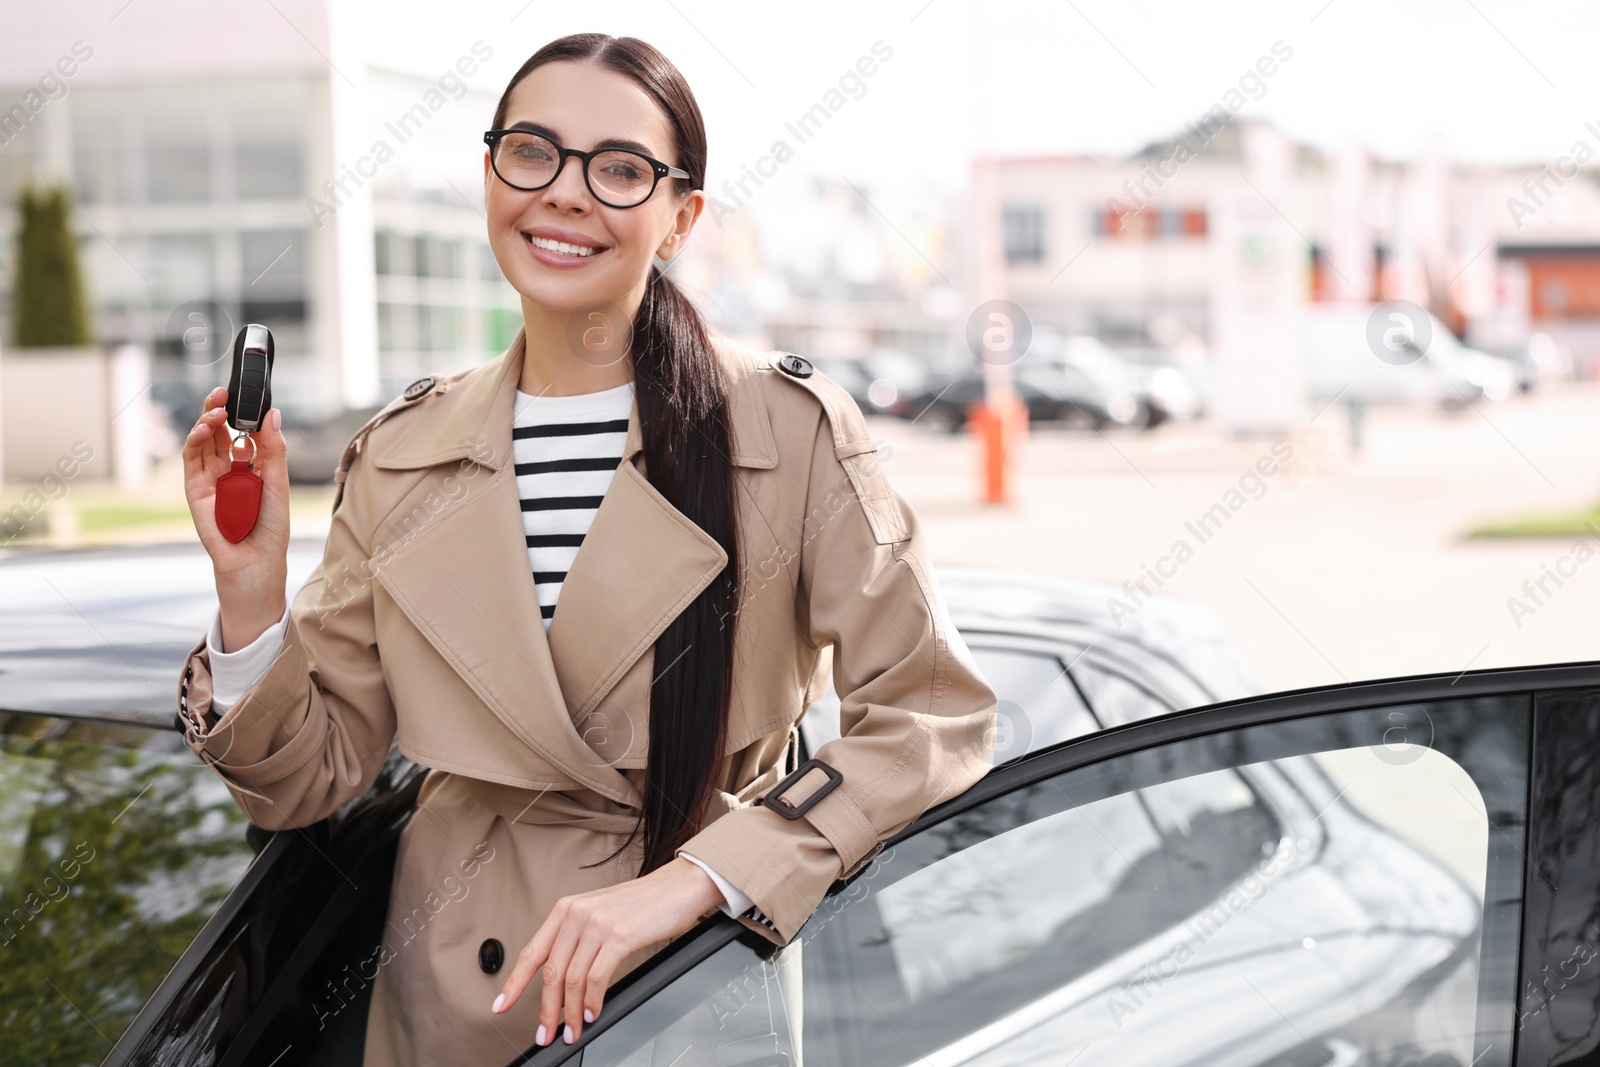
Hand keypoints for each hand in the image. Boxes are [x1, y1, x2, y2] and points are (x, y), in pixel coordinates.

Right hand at [182, 386, 289, 649]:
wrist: (255, 565)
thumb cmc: (270, 530)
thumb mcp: (278, 484)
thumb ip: (274, 450)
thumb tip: (273, 414)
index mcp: (251, 468)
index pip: (243, 433)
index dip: (242, 413)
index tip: (247, 395)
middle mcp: (229, 471)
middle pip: (220, 433)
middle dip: (220, 410)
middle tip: (224, 393)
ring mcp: (210, 480)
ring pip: (203, 443)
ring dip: (207, 422)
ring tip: (216, 408)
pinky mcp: (195, 492)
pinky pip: (191, 462)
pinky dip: (196, 442)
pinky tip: (206, 429)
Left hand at [492, 856, 724, 1045]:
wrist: (679, 887)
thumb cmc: (643, 904)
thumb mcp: (600, 915)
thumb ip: (577, 940)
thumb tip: (561, 981)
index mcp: (567, 909)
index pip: (532, 951)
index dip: (514, 983)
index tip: (501, 1005)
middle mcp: (577, 914)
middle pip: (550, 972)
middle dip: (546, 1010)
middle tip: (546, 1034)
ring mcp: (598, 924)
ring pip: (571, 979)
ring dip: (569, 1013)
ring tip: (572, 1030)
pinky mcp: (619, 935)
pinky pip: (596, 978)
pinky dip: (591, 1002)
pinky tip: (592, 1012)